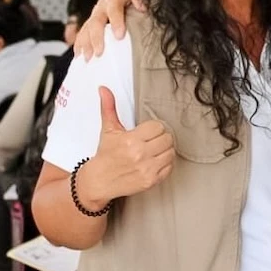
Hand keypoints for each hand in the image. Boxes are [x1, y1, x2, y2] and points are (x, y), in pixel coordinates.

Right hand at [75, 0, 144, 59]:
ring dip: (86, 44)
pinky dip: (80, 44)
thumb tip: (141, 6)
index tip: (119, 35)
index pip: (114, 6)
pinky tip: (79, 55)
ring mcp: (97, 13)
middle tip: (99, 52)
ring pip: (87, 27)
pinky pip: (84, 32)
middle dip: (96, 38)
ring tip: (87, 58)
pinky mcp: (94, 21)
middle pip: (96, 20)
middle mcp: (103, 4)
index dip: (116, 21)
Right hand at [75, 87, 174, 210]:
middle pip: (167, 139)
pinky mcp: (151, 181)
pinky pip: (169, 168)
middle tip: (152, 141)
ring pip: (171, 153)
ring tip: (154, 151)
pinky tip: (154, 162)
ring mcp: (147, 169)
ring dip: (165, 151)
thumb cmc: (106, 155)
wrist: (99, 181)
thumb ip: (109, 108)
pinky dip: (165, 164)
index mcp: (130, 140)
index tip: (147, 132)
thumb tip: (104, 89)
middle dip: (161, 138)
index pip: (158, 127)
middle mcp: (140, 154)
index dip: (154, 128)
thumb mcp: (108, 130)